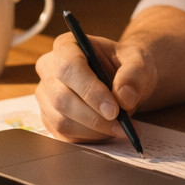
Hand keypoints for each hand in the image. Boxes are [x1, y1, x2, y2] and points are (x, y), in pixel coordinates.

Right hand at [34, 30, 153, 142]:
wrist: (122, 80)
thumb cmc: (125, 65)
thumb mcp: (138, 61)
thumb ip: (134, 74)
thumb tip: (124, 97)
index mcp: (67, 46)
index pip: (68, 67)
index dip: (90, 90)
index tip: (114, 109)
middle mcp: (49, 68)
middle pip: (61, 97)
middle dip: (94, 117)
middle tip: (122, 126)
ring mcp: (46, 94)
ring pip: (61, 120)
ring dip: (94, 130)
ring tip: (121, 129)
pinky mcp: (49, 117)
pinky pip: (64, 135)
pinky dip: (89, 138)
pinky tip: (108, 131)